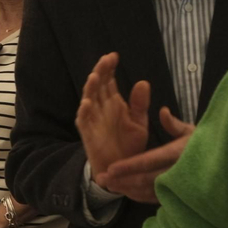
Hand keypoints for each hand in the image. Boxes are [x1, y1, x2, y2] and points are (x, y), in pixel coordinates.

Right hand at [75, 53, 149, 186]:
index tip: (114, 56)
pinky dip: (84, 112)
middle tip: (106, 59)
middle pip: (98, 86)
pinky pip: (83, 121)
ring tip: (95, 76)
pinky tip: (86, 103)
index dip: (110, 68)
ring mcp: (93, 120)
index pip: (109, 81)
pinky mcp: (88, 134)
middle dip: (101, 72)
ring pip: (88, 99)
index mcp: (114, 103)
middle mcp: (101, 108)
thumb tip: (143, 82)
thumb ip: (140, 104)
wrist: (122, 170)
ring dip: (91, 88)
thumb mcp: (139, 123)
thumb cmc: (129, 145)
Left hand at [95, 110, 195, 203]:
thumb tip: (162, 111)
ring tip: (109, 186)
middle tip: (101, 179)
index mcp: (179, 153)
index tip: (111, 168)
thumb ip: (174, 124)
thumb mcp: (192, 131)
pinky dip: (140, 196)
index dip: (129, 166)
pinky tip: (126, 191)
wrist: (224, 166)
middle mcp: (178, 172)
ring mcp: (179, 187)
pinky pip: (156, 198)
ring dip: (128, 189)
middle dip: (122, 180)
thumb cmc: (205, 144)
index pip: (150, 160)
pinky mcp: (180, 196)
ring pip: (148, 191)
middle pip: (145, 179)